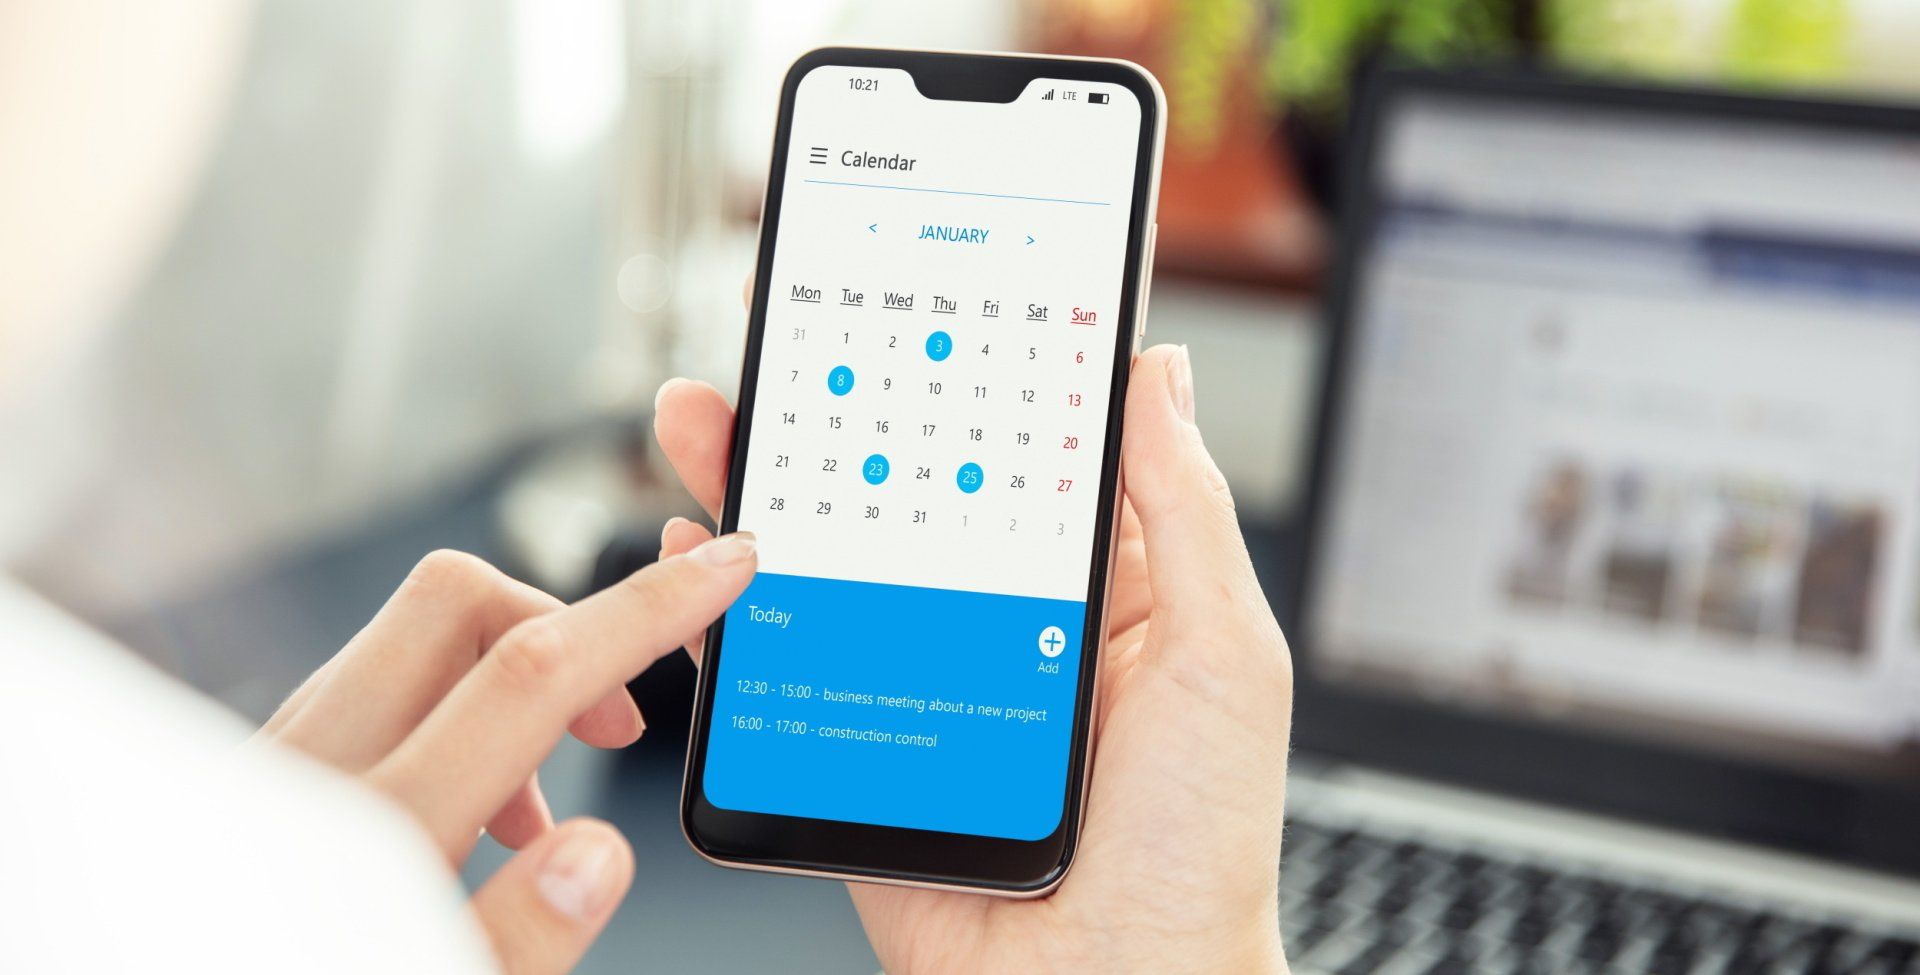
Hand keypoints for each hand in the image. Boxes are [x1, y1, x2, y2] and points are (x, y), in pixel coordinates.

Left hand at [256, 535, 758, 973]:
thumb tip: (597, 856)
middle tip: (615, 722)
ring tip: (540, 806)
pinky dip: (444, 716)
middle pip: (454, 599)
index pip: (529, 672)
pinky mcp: (259, 772)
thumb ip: (518, 940)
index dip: (645, 612)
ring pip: (407, 640)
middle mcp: (307, 771)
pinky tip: (470, 812)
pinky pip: (368, 691)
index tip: (719, 572)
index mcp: (369, 833)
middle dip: (565, 626)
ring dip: (504, 682)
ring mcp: (272, 761)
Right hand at [654, 343, 1292, 972]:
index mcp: (1094, 586)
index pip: (1018, 449)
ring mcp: (922, 679)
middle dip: (832, 410)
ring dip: (763, 486)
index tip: (917, 296)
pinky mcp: (861, 745)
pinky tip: (705, 557)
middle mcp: (998, 621)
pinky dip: (729, 611)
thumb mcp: (1221, 654)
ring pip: (830, 562)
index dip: (966, 368)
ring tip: (711, 420)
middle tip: (778, 335)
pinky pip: (784, 664)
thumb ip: (1184, 512)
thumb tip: (1158, 374)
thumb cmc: (1198, 846)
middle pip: (900, 492)